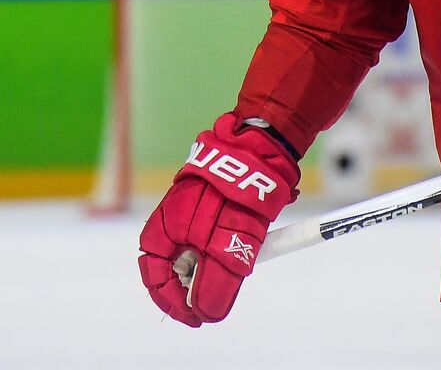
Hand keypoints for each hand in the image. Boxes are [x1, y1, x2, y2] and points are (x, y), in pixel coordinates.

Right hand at [139, 113, 298, 325]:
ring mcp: (191, 214)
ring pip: (200, 254)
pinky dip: (230, 246)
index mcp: (159, 234)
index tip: (199, 318)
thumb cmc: (233, 194)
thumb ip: (215, 282)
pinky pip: (216, 235)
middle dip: (199, 286)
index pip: (158, 282)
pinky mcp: (214, 205)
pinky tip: (246, 243)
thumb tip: (207, 313)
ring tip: (237, 260)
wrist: (259, 147)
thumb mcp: (225, 246)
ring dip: (217, 265)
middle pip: (179, 270)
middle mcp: (171, 225)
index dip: (177, 304)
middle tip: (222, 294)